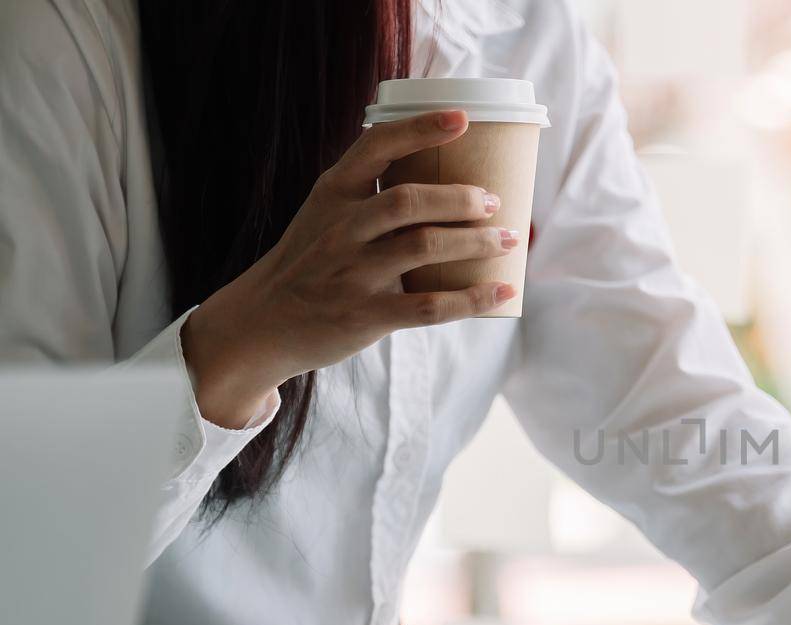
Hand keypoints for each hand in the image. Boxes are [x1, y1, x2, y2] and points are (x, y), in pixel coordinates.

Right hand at [181, 109, 518, 427]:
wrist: (264, 322)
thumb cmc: (310, 261)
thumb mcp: (325, 214)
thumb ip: (371, 195)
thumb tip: (447, 180)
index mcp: (333, 193)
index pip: (377, 147)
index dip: (420, 129)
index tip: (461, 119)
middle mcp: (341, 229)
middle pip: (409, 200)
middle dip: (461, 198)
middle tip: (494, 201)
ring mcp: (352, 273)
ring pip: (424, 247)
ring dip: (476, 242)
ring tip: (509, 240)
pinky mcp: (365, 315)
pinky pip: (429, 306)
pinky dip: (473, 299)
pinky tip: (503, 292)